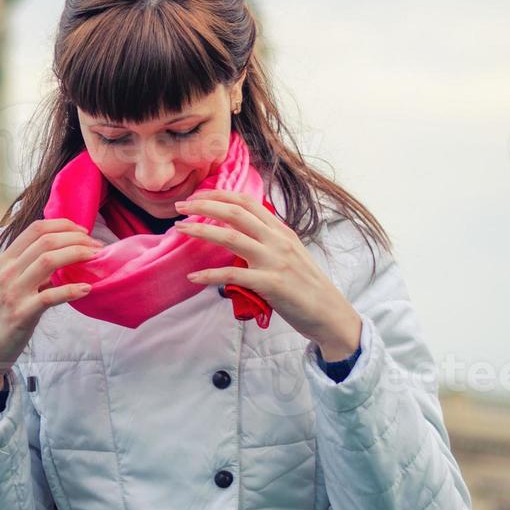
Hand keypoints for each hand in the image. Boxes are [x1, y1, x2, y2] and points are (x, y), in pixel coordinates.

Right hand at [0, 219, 102, 394]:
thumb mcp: (7, 284)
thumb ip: (28, 268)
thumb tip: (61, 254)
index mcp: (4, 261)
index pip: (36, 229)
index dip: (64, 225)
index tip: (84, 232)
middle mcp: (7, 272)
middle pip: (46, 241)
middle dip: (77, 239)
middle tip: (97, 247)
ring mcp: (13, 292)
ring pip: (49, 261)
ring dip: (78, 255)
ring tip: (96, 259)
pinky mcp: (21, 314)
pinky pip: (51, 296)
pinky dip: (72, 290)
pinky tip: (87, 288)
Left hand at [172, 189, 361, 359]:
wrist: (330, 314)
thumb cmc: (306, 286)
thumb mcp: (290, 253)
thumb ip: (267, 240)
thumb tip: (238, 230)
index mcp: (281, 231)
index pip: (247, 202)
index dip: (219, 195)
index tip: (197, 195)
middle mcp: (278, 241)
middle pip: (235, 213)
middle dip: (204, 205)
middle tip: (180, 206)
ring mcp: (274, 261)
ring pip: (231, 237)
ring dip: (201, 230)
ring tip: (179, 229)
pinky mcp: (271, 284)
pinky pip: (233, 275)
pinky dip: (209, 275)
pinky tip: (193, 276)